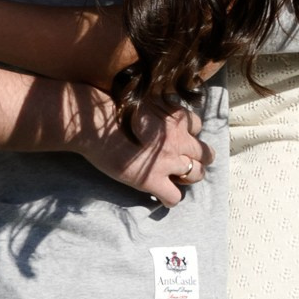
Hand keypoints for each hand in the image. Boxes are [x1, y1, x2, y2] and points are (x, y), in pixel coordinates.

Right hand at [81, 94, 209, 207]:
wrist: (94, 123)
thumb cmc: (112, 106)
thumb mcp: (145, 98)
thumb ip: (159, 106)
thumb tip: (159, 107)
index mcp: (176, 117)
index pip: (197, 126)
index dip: (189, 134)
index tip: (178, 139)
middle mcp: (178, 139)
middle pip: (205, 153)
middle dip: (198, 159)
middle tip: (184, 162)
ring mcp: (167, 161)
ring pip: (196, 175)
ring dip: (188, 178)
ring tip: (176, 180)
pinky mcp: (152, 180)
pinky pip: (174, 198)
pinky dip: (169, 200)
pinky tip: (160, 198)